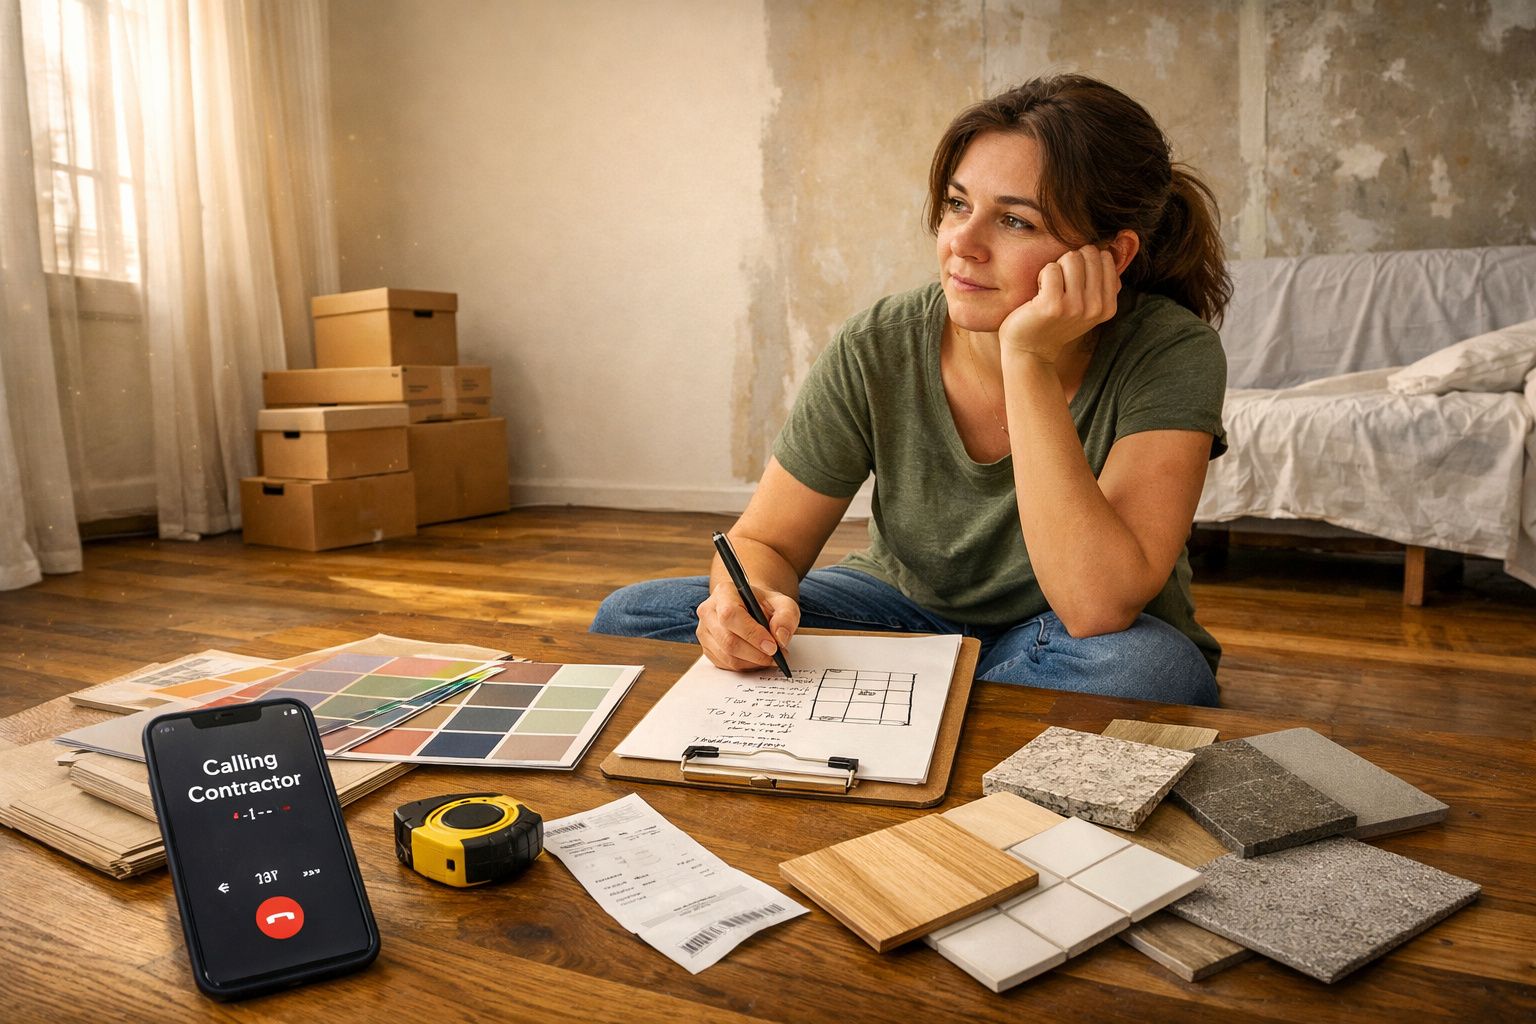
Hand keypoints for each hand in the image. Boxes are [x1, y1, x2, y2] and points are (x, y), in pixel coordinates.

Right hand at [695, 581, 799, 671]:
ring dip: (753, 662)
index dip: (752, 633)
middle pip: (727, 639)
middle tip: (776, 656)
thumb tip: (780, 638)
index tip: (772, 646)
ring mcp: (704, 631)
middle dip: (756, 653)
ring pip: (727, 656)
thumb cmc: (765, 605)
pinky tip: (757, 659)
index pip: (730, 614)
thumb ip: (786, 616)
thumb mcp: (783, 603)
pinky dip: (746, 666)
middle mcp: (709, 611)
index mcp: (724, 592)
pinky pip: (725, 664)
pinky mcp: (707, 648)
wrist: (752, 608)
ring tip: (770, 657)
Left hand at [998, 244, 1120, 362]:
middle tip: (1059, 285)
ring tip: (1049, 289)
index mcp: (1108, 306)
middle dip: (1070, 262)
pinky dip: (1042, 275)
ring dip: (1056, 268)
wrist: (1030, 350)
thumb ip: (1102, 283)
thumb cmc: (1056, 322)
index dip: (1085, 262)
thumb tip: (1111, 250)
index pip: (1105, 258)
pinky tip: (1038, 294)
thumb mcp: (1087, 307)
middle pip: (1088, 254)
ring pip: (1071, 258)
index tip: (1073, 284)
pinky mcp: (1053, 305)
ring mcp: (1075, 307)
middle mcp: (1096, 307)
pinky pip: (1052, 268)